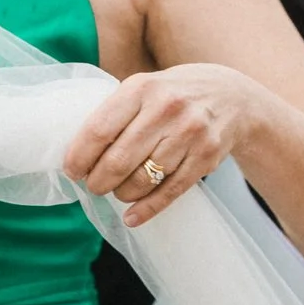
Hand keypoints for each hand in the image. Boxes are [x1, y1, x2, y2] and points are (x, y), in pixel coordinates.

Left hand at [62, 63, 266, 229]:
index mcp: (142, 88)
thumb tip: (77, 150)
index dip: (80, 156)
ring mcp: (189, 134)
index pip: (100, 129)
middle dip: (99, 182)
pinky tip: (132, 217)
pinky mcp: (205, 158)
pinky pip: (169, 192)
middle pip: (119, 161)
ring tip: (118, 191)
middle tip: (94, 186)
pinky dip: (147, 209)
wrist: (232, 96)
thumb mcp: (146, 87)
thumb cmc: (174, 95)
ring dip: (123, 194)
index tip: (72, 171)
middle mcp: (166, 109)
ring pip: (143, 180)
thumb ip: (117, 112)